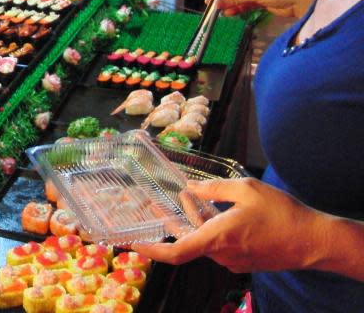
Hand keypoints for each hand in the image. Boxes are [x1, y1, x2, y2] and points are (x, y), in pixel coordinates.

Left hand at [132, 178, 324, 273]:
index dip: (150, 249)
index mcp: (217, 239)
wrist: (315, 240)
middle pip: (186, 240)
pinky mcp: (242, 258)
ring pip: (202, 238)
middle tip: (151, 203)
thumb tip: (191, 187)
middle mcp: (221, 253)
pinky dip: (207, 225)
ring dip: (190, 219)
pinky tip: (205, 205)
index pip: (175, 252)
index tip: (132, 243)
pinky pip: (216, 241)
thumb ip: (214, 188)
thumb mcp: (245, 189)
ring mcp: (232, 258)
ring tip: (180, 196)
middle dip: (168, 221)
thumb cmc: (282, 215)